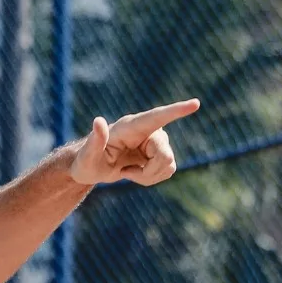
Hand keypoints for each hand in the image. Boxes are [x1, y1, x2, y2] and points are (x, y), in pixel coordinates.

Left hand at [69, 99, 198, 186]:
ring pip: (168, 164)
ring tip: (127, 171)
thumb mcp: (86, 156)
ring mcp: (156, 141)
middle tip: (125, 173)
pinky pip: (168, 170)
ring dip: (148, 176)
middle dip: (148, 171)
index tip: (195, 103)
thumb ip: (94, 141)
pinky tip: (135, 172)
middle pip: (164, 154)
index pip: (157, 117)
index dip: (176, 111)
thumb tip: (98, 120)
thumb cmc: (86, 162)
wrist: (93, 168)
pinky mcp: (160, 152)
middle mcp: (147, 130)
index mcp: (131, 126)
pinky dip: (151, 178)